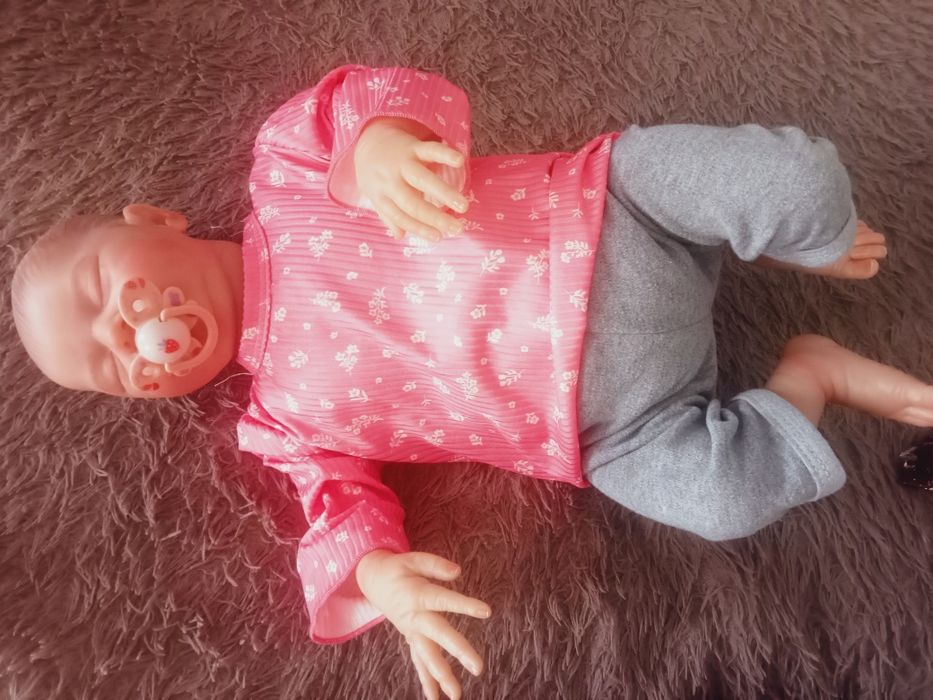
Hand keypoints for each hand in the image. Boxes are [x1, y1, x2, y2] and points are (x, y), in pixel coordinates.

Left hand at [354, 118, 469, 241]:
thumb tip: (400, 236)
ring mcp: (402, 163)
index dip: (420, 228)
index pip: (401, 217)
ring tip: (463, 206)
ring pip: (422, 179)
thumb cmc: (376, 173)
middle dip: (435, 217)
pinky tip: (459, 161)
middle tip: (457, 228)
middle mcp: (390, 181)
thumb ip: (388, 214)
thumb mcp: (375, 195)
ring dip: (444, 193)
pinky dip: (444, 154)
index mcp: (381, 196)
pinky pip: (429, 149)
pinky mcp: (412, 146)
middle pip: (412, 203)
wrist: (367, 138)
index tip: (439, 237)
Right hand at [356, 549, 490, 699]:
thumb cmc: (398, 568)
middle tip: (478, 668)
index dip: (464, 605)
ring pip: (427, 656)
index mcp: (417, 594)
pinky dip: (427, 681)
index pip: (444, 600)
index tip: (486, 611)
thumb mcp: (413, 558)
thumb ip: (435, 565)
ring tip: (457, 694)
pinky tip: (436, 698)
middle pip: (439, 635)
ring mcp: (412, 631)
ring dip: (442, 676)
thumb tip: (457, 571)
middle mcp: (415, 617)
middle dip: (458, 651)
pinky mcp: (411, 638)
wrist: (373, 581)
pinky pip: (419, 661)